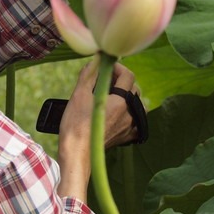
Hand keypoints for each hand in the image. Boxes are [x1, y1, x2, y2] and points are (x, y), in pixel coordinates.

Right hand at [56, 61, 139, 199]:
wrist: (77, 153)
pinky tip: (118, 112)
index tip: (105, 66)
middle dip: (121, 80)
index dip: (118, 67)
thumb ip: (89, 74)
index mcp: (120, 101)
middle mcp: (129, 113)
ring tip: (112, 94)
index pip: (128, 76)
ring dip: (127, 96)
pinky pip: (136, 121)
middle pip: (133, 89)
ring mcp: (129, 127)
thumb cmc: (76, 123)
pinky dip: (130, 112)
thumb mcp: (79, 94)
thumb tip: (95, 60)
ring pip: (137, 105)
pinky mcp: (126, 137)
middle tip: (104, 79)